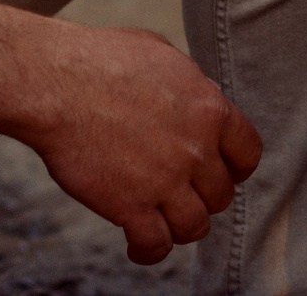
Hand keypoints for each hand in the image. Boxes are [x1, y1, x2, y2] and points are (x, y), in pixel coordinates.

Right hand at [22, 23, 262, 264]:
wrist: (58, 83)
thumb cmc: (102, 60)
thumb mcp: (163, 55)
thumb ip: (190, 84)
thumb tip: (198, 95)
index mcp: (210, 109)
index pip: (248, 153)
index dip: (235, 168)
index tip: (221, 172)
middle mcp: (196, 149)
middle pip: (221, 194)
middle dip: (202, 196)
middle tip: (180, 193)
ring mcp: (165, 180)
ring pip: (194, 226)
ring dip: (179, 226)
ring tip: (161, 220)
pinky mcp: (131, 206)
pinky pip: (156, 245)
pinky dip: (149, 251)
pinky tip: (137, 246)